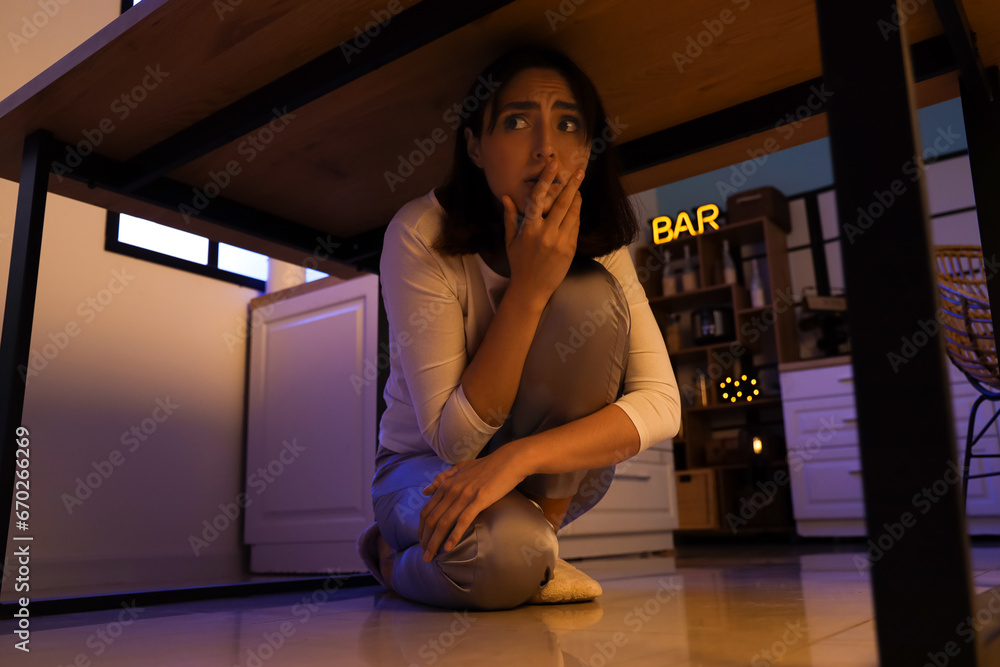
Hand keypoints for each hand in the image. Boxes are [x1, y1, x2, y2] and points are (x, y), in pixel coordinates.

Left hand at [418, 447, 526, 561]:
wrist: (509, 460)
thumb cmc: (487, 466)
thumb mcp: (460, 468)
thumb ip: (442, 479)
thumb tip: (425, 491)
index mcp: (446, 484)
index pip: (427, 510)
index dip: (422, 529)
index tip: (422, 542)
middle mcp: (451, 490)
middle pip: (432, 519)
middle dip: (425, 539)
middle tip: (424, 556)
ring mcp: (464, 495)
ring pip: (444, 522)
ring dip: (435, 542)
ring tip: (430, 557)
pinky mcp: (479, 499)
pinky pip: (463, 520)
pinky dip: (454, 535)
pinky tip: (448, 548)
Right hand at [502, 160, 583, 302]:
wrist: (531, 288)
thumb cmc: (518, 263)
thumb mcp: (510, 240)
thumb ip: (510, 217)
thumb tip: (506, 197)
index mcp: (529, 229)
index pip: (538, 198)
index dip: (547, 180)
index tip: (554, 165)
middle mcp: (545, 233)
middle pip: (562, 203)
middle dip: (572, 186)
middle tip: (579, 172)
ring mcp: (559, 242)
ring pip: (572, 214)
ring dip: (576, 199)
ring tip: (578, 188)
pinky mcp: (569, 250)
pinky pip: (575, 228)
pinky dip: (576, 216)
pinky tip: (576, 207)